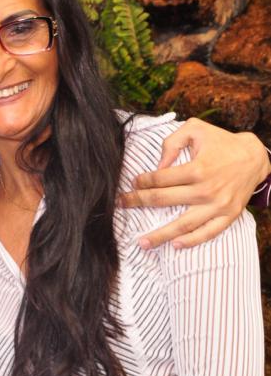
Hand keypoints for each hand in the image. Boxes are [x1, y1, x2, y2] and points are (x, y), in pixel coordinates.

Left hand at [119, 118, 269, 248]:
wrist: (255, 157)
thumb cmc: (220, 142)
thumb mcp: (195, 130)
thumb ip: (172, 143)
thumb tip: (157, 167)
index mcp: (197, 168)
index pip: (160, 179)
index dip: (142, 182)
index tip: (132, 183)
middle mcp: (206, 189)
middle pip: (163, 200)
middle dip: (138, 202)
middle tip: (120, 205)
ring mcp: (218, 205)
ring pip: (183, 224)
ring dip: (160, 235)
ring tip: (141, 243)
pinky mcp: (229, 215)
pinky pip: (208, 233)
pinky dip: (192, 241)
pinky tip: (174, 245)